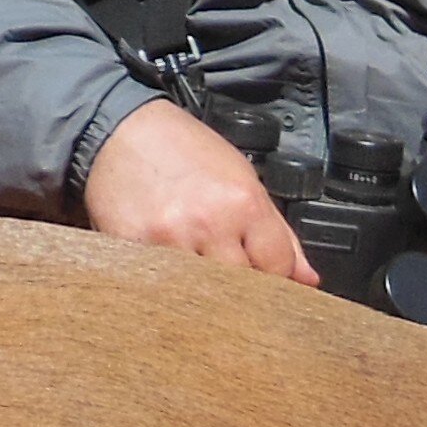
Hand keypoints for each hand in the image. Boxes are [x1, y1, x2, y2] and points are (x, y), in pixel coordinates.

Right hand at [79, 98, 317, 284]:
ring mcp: (169, 241)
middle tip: (234, 287)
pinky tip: (170, 275)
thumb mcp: (242, 177)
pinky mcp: (134, 251)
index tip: (269, 282)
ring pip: (204, 298)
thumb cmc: (182, 149)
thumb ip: (279, 232)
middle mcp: (209, 224)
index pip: (279, 268)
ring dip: (206, 297)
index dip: (279, 280)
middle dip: (243, 293)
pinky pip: (163, 290)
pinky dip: (171, 289)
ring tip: (200, 282)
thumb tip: (306, 278)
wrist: (120, 128)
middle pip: (244, 290)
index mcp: (243, 203)